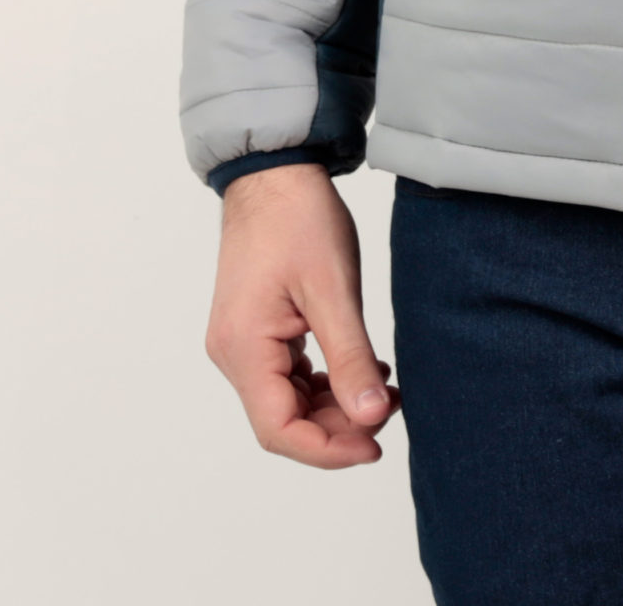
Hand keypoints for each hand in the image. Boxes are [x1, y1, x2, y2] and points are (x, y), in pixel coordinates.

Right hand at [205, 162, 399, 466]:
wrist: (275, 172)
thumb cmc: (299, 219)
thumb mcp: (334, 289)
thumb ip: (352, 358)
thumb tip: (371, 418)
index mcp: (244, 349)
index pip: (279, 430)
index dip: (327, 450)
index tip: (375, 446)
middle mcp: (233, 353)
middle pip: (283, 420)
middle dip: (337, 427)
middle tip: (389, 414)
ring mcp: (242, 341)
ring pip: (288, 399)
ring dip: (335, 404)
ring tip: (384, 393)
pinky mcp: (256, 328)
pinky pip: (288, 374)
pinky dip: (325, 380)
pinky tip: (363, 369)